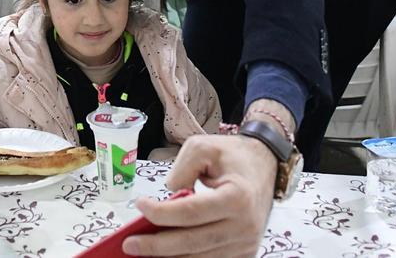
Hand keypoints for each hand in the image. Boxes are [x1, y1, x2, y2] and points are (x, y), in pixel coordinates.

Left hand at [122, 135, 276, 256]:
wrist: (265, 165)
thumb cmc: (232, 155)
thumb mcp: (203, 147)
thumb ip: (181, 170)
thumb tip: (167, 199)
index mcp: (237, 197)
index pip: (191, 212)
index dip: (161, 213)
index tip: (140, 205)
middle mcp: (245, 225)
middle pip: (193, 242)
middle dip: (157, 246)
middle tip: (130, 244)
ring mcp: (246, 243)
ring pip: (200, 257)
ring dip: (169, 256)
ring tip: (143, 251)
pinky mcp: (244, 252)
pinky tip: (166, 255)